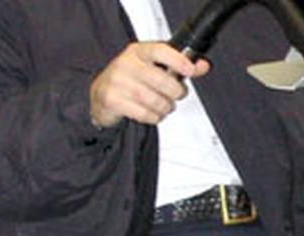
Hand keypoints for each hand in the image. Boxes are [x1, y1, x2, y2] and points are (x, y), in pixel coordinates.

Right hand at [89, 41, 210, 128]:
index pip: (160, 50)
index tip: (190, 70)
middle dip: (176, 92)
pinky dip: (154, 117)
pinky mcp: (112, 100)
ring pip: (154, 100)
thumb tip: (203, 66)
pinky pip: (144, 114)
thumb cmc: (132, 78)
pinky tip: (152, 113)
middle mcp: (126, 64)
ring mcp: (117, 82)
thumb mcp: (153, 66)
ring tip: (165, 106)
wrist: (101, 93)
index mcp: (138, 51)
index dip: (178, 60)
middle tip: (177, 95)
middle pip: (161, 80)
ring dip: (166, 107)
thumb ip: (179, 65)